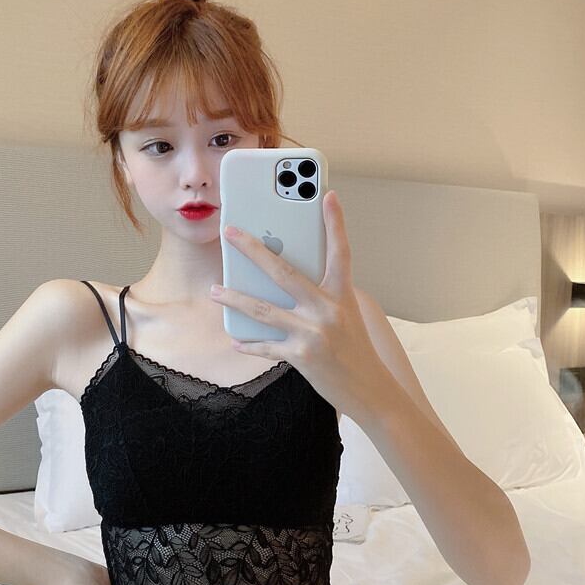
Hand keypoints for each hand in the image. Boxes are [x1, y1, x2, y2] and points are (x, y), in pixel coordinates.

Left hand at [211, 189, 393, 428]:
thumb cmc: (354, 348)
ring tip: (215, 290)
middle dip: (252, 249)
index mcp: (342, 295)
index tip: (328, 195)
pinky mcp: (301, 356)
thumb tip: (282, 278)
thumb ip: (321, 295)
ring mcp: (313, 332)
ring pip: (263, 309)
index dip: (335, 222)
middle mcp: (328, 309)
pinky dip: (249, 342)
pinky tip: (236, 338)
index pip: (340, 252)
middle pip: (283, 272)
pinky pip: (266, 346)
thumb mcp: (346, 314)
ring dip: (234, 298)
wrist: (369, 390)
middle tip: (230, 232)